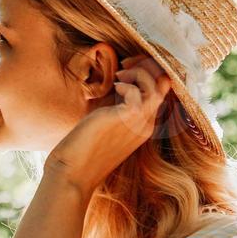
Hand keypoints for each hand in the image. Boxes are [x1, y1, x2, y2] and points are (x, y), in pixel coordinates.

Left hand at [45, 54, 173, 193]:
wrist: (73, 172)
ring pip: (158, 86)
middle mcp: (146, 124)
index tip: (127, 67)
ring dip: (140, 72)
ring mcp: (140, 122)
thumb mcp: (104, 119)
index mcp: (143, 126)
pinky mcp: (128, 118)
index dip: (148, 74)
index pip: (160, 93)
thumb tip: (116, 81)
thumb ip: (114, 103)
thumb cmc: (83, 147)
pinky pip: (140, 91)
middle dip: (147, 68)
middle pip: (163, 86)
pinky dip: (129, 82)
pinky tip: (115, 85)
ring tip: (120, 72)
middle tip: (125, 65)